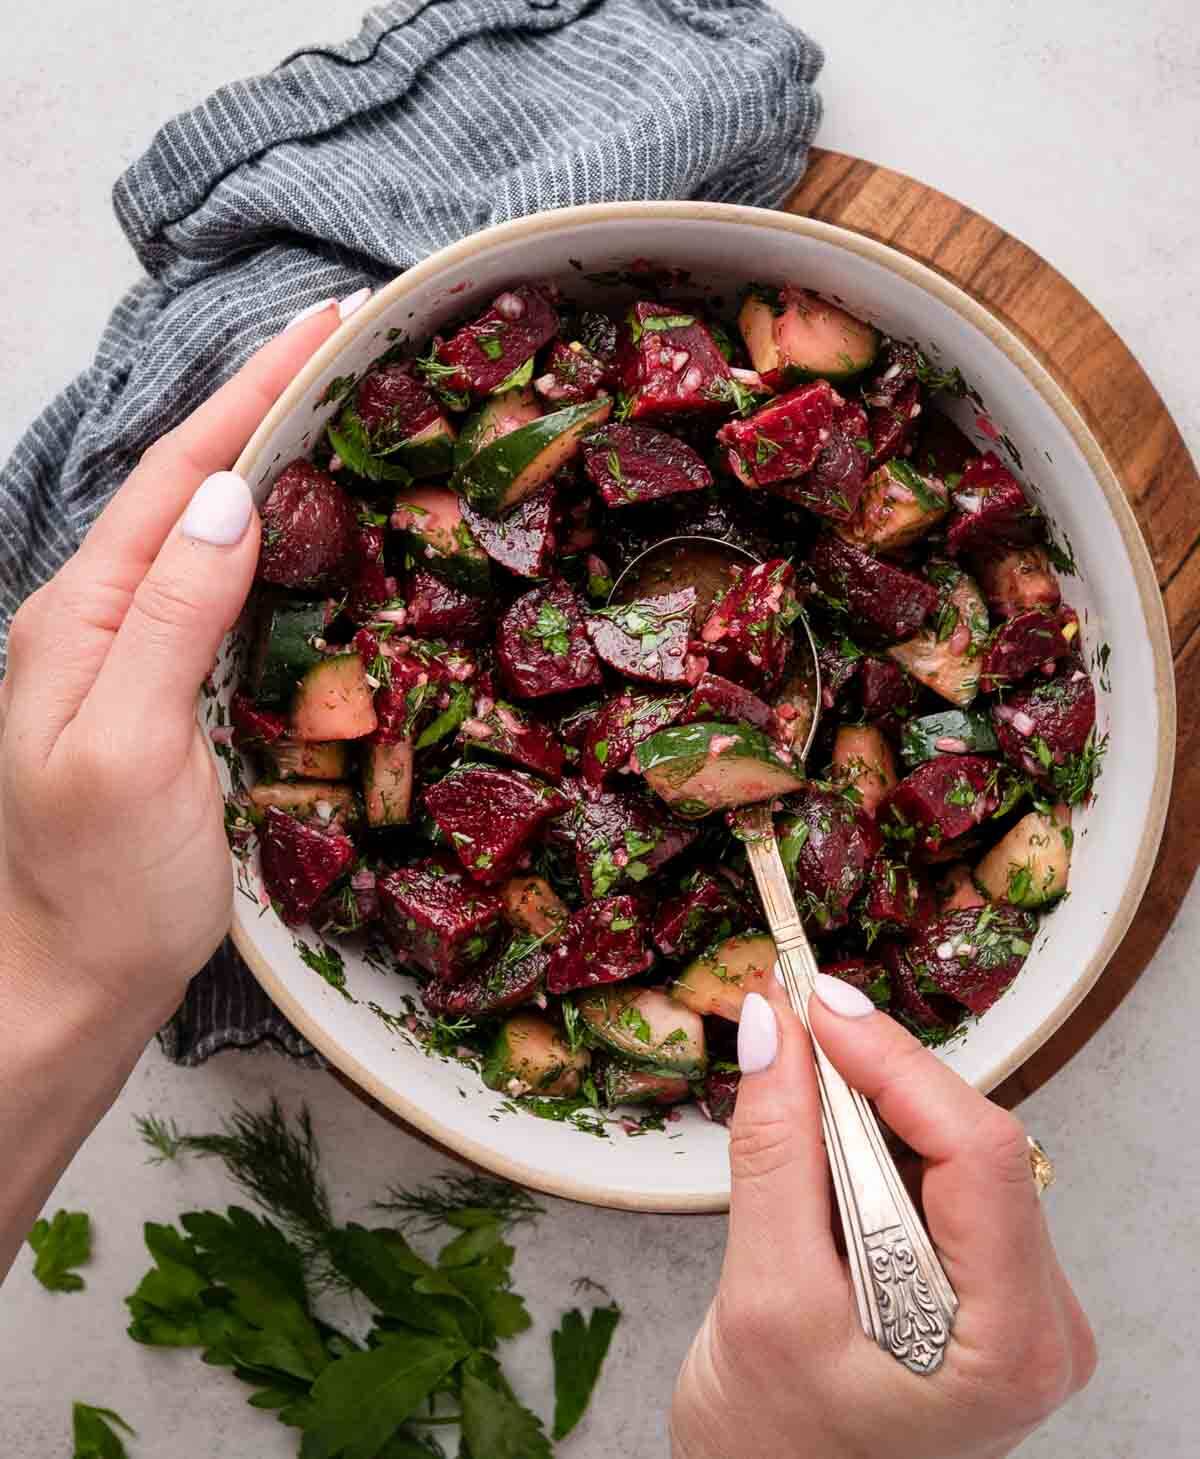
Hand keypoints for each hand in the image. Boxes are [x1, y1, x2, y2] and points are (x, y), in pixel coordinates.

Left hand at [0, 303, 344, 1024]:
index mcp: (86, 616)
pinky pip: (223, 588)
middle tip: (345, 350)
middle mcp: (104, 619)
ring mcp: (135, 656)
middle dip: (263, 403)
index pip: (179, 476)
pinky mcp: (169, 694)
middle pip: (190, 484)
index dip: (251, 394)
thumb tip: (229, 502)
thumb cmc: (95, 890)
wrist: (67, 986)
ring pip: (208, 530)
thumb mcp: (129, 752)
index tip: (322, 329)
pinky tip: (304, 529)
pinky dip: (269, 537)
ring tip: (335, 412)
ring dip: (267, 459)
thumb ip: (172, 623)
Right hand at [672, 976, 1095, 1458]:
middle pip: (973, 1142)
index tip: (816, 1007)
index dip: (897, 1063)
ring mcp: (1015, 1300)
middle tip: (788, 1021)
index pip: (982, 1153)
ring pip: (952, 1148)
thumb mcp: (763, 1296)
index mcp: (1010, 1342)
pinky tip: (819, 1145)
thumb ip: (777, 1154)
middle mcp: (1038, 1318)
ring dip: (867, 1107)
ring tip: (791, 1090)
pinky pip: (936, 1175)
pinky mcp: (981, 1281)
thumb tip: (773, 1029)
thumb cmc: (775, 1444)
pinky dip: (871, 1142)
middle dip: (874, 1077)